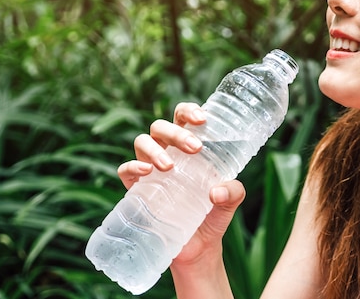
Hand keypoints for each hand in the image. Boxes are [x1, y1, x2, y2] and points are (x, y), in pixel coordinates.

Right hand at [117, 102, 245, 267]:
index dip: (189, 110)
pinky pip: (125, 170)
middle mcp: (167, 153)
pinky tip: (147, 172)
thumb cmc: (213, 216)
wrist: (198, 249)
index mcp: (189, 147)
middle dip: (176, 132)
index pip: (183, 117)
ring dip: (155, 149)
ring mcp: (150, 170)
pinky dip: (133, 166)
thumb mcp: (230, 203)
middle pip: (161, 127)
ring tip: (170, 166)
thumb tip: (217, 191)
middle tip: (195, 147)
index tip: (202, 119)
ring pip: (142, 142)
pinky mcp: (137, 190)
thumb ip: (233, 192)